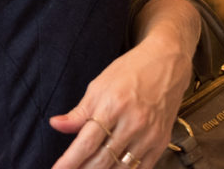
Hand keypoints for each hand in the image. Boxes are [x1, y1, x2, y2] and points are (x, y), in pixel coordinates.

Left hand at [47, 37, 189, 168]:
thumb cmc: (130, 72)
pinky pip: (142, 168)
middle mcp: (132, 124)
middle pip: (103, 159)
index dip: (70, 160)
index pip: (86, 142)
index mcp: (112, 106)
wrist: (167, 64)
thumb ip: (78, 112)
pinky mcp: (161, 143)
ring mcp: (149, 135)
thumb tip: (56, 125)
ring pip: (122, 168)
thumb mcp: (98, 86)